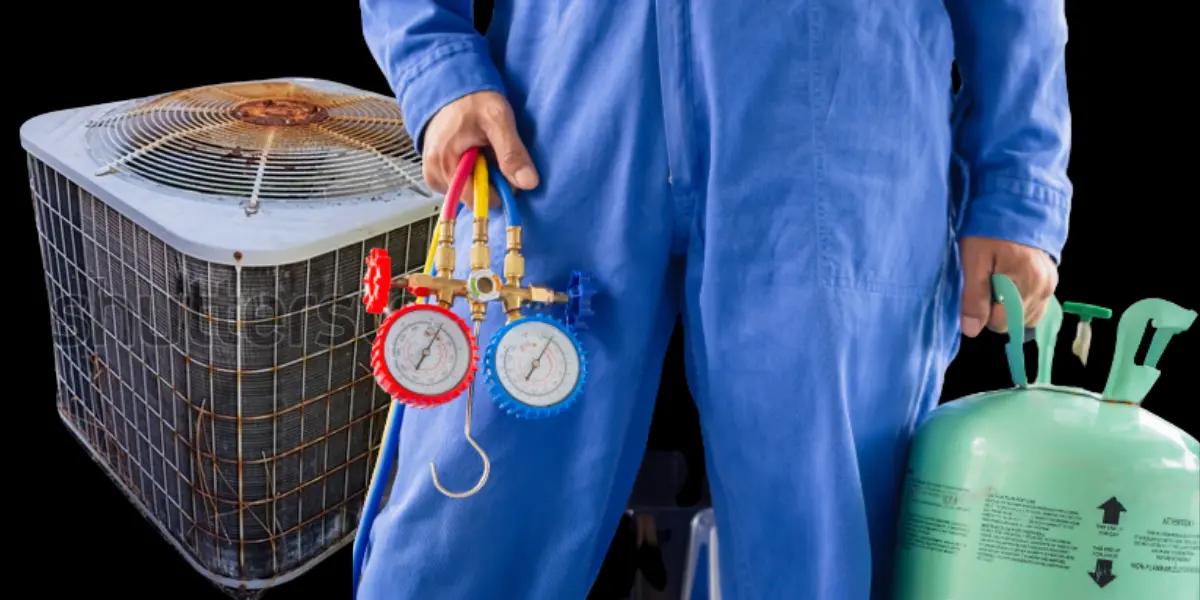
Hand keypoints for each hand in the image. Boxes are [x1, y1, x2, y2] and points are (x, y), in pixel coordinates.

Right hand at [421, 91, 538, 200]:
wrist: (450, 85)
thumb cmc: (472, 98)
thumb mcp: (498, 119)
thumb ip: (512, 152)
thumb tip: (528, 183)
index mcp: (444, 164)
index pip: (479, 200)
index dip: (499, 188)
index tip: (506, 168)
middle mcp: (434, 175)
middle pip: (474, 198)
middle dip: (490, 179)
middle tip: (492, 151)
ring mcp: (433, 176)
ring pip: (469, 192)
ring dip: (481, 175)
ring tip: (481, 148)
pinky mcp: (436, 174)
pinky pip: (461, 184)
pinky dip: (472, 172)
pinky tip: (473, 153)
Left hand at [959, 236, 1058, 337]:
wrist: (1013, 203)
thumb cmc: (989, 229)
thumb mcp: (973, 261)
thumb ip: (973, 297)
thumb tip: (971, 330)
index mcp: (1025, 283)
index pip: (1002, 323)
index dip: (983, 313)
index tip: (976, 292)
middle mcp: (1043, 287)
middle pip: (1015, 322)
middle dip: (996, 309)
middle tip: (987, 282)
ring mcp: (1050, 284)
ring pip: (1026, 316)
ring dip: (1009, 306)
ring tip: (997, 281)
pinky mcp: (1051, 279)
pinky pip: (1036, 305)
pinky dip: (1020, 300)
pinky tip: (1009, 283)